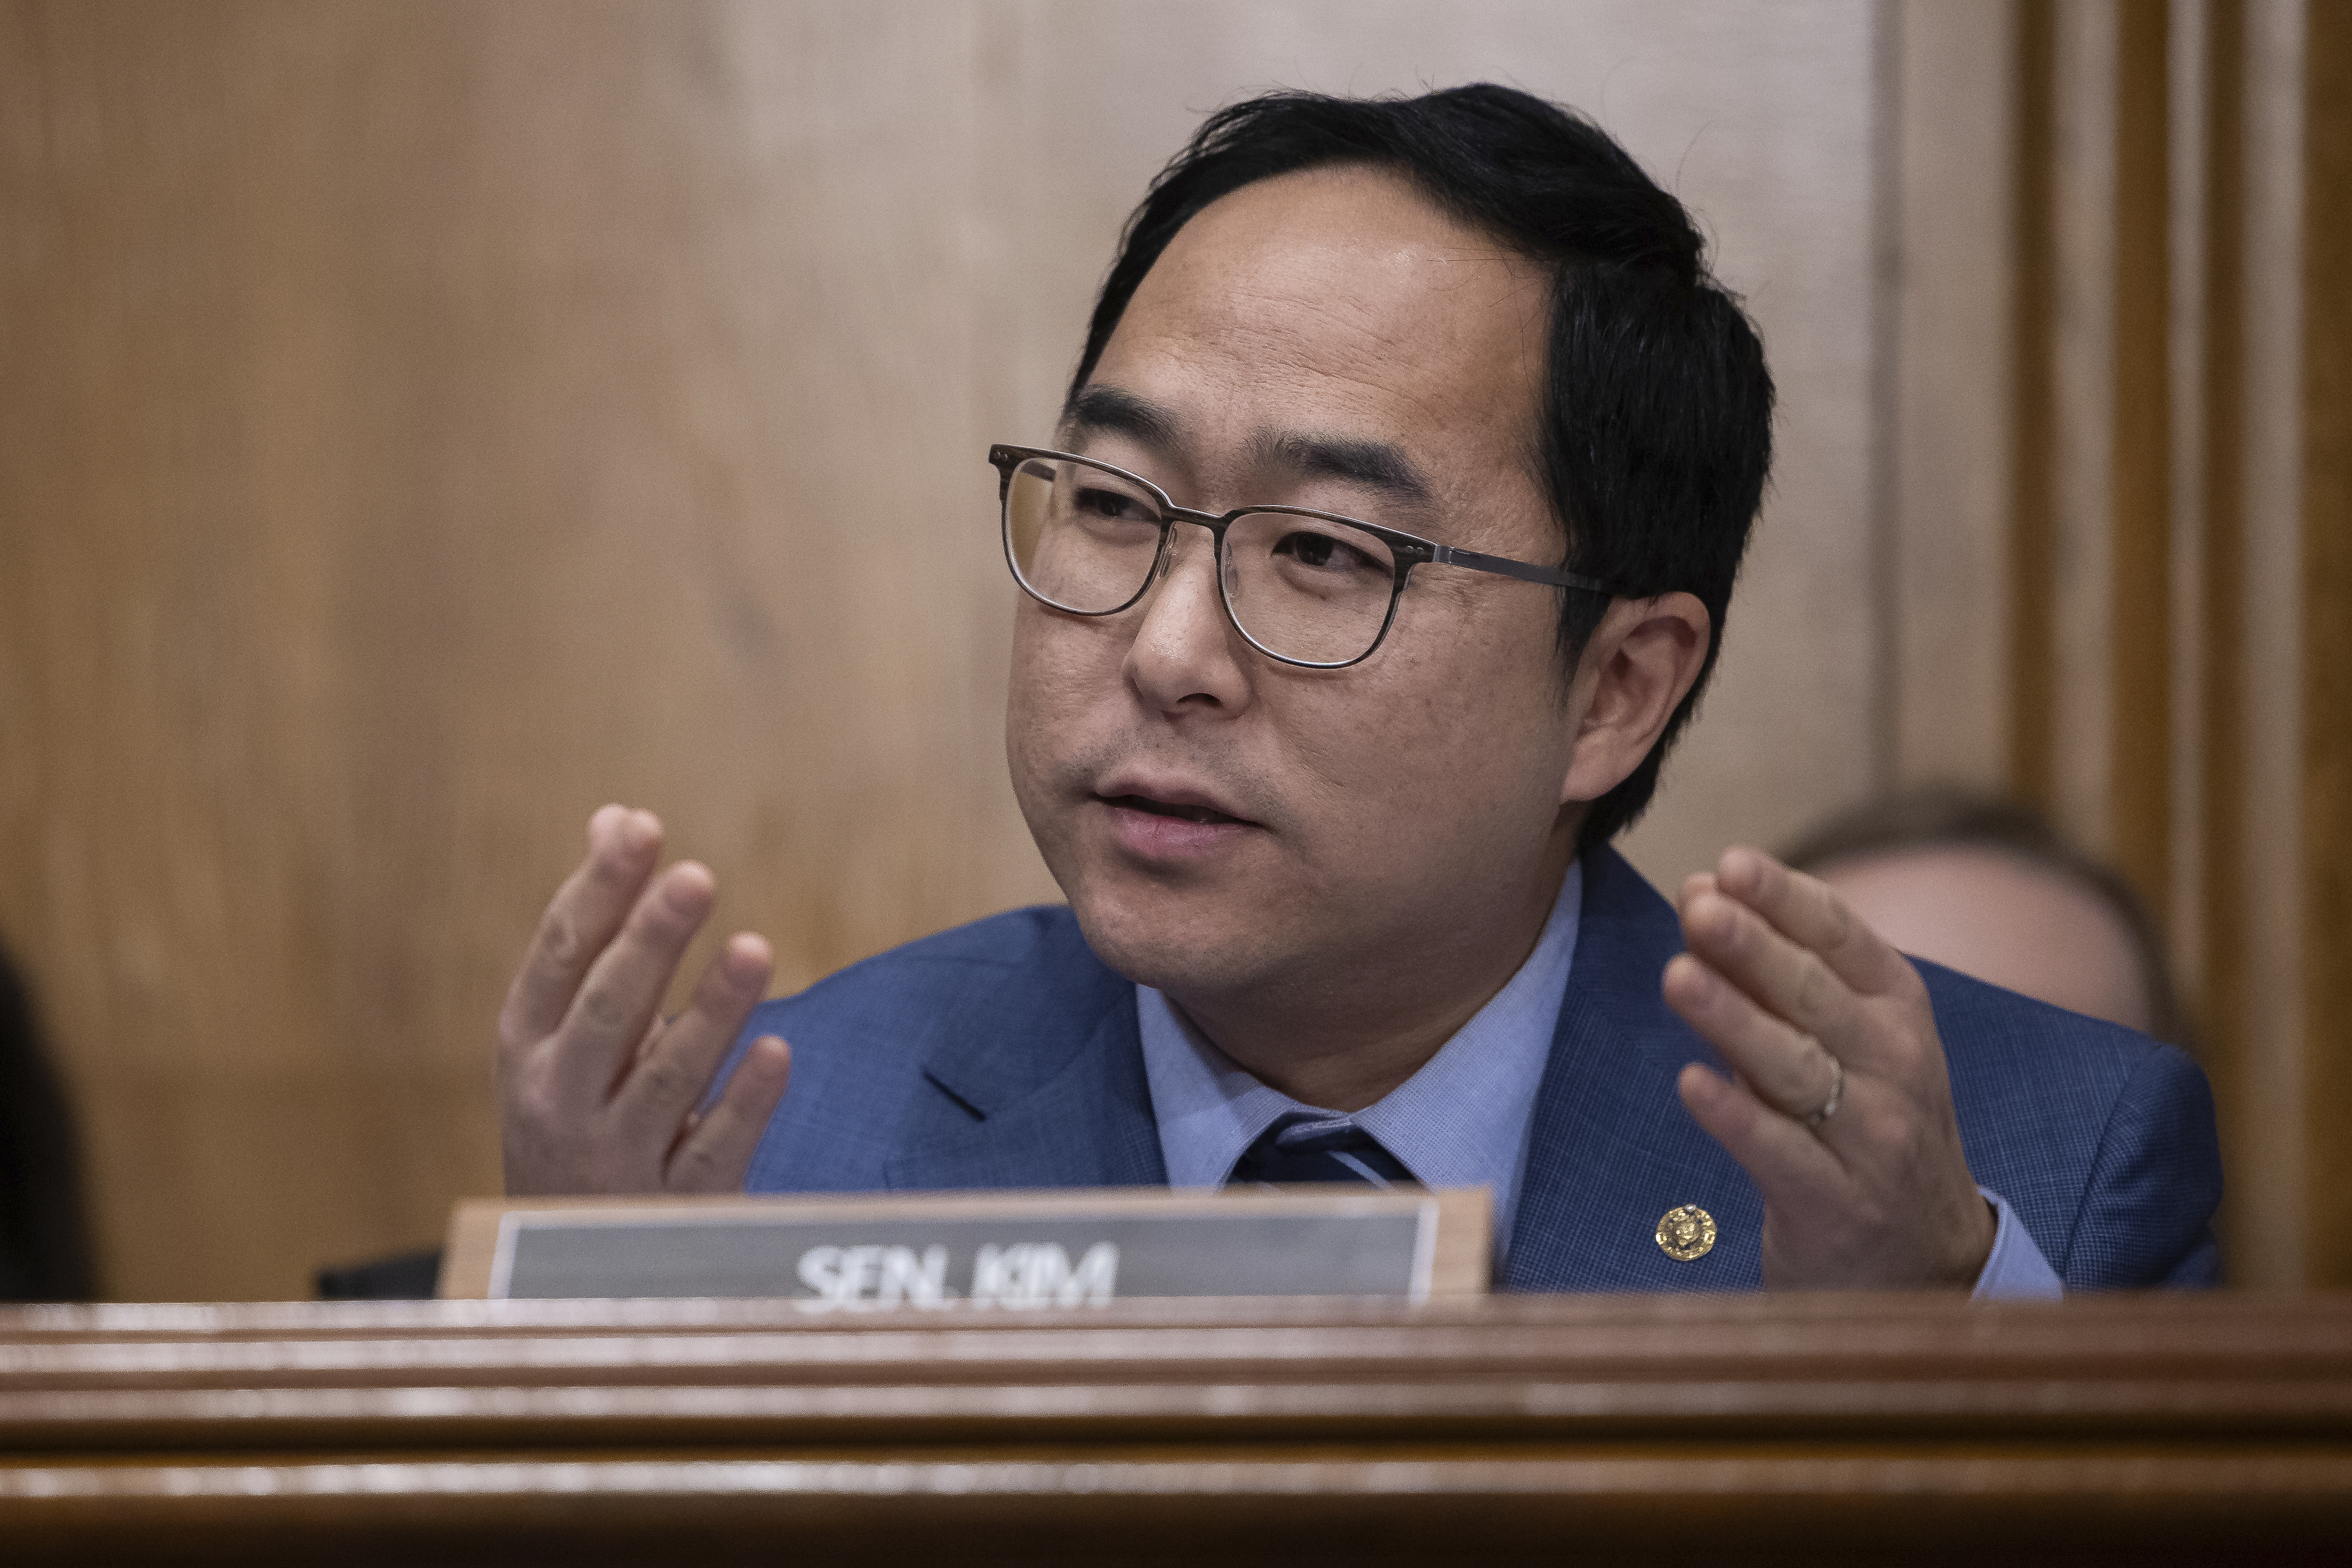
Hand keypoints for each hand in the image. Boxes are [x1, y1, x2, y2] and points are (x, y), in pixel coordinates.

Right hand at [497, 805, 793, 1194]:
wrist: (565, 1269)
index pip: (560, 956)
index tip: (644, 827)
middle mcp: (558, 1100)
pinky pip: (712, 1151)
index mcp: (529, 1045)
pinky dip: (744, 1103)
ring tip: (756, 948)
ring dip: (711, 1012)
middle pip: (608, 1011)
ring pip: (665, 1080)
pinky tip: (777, 1051)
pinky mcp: (672, 1209)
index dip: (599, 891)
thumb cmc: (579, 1114)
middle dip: (650, 942)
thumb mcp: (568, 1030)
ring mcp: (612, 1159)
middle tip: (697, 875)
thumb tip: (617, 817)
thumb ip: (597, 929)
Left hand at [1662, 846, 1994, 1288]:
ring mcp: (1873, 1139)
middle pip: (1815, 997)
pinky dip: (1738, 1118)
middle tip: (1700, 908)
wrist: (1926, 1261)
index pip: (1842, 938)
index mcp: (1898, 1007)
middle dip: (1755, 949)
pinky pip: (1782, 1154)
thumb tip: (1701, 888)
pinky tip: (1693, 1083)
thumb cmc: (1864, 1121)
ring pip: (1797, 1068)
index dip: (1785, 899)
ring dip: (1736, 1020)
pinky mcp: (1838, 1206)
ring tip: (1678, 976)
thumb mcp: (1842, 1038)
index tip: (1729, 862)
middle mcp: (1896, 1065)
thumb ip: (1772, 970)